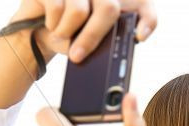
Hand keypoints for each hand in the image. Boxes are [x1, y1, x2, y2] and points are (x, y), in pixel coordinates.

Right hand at [10, 0, 156, 63]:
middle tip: (77, 57)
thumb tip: (112, 58)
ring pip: (79, 11)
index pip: (143, 4)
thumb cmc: (73, 38)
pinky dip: (53, 24)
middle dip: (91, 37)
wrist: (42, 30)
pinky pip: (57, 7)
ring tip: (61, 35)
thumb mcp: (93, 45)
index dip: (147, 19)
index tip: (140, 37)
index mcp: (117, 4)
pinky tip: (51, 22)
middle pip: (108, 8)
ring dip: (66, 32)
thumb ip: (108, 45)